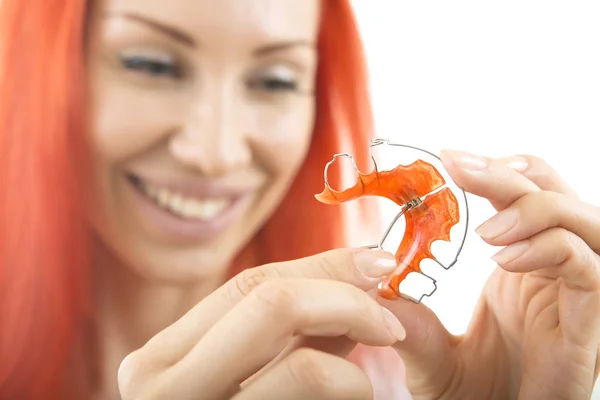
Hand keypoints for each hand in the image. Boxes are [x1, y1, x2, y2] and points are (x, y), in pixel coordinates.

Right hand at [117, 248, 406, 399]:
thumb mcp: (260, 375)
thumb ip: (297, 329)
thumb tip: (362, 268)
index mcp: (165, 358)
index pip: (250, 285)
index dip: (322, 265)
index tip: (379, 261)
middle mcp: (160, 386)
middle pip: (268, 298)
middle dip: (345, 294)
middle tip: (390, 316)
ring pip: (292, 345)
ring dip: (353, 342)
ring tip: (374, 368)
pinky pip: (305, 384)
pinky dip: (348, 383)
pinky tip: (360, 396)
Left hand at [382, 151, 599, 398]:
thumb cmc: (471, 398)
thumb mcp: (429, 351)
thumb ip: (409, 319)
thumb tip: (375, 280)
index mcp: (525, 268)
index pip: (528, 194)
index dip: (496, 170)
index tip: (449, 161)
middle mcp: (556, 274)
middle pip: (555, 196)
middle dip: (509, 175)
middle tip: (458, 167)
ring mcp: (577, 298)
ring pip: (584, 223)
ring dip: (535, 209)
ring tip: (485, 231)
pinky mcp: (588, 328)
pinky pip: (590, 272)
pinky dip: (552, 250)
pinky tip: (504, 260)